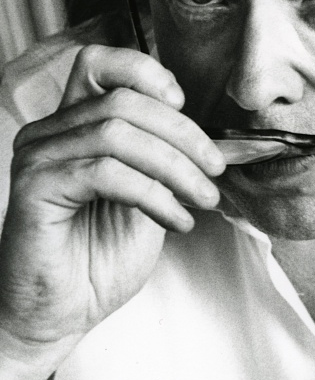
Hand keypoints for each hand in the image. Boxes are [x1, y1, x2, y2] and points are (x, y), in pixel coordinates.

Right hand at [0, 44, 225, 350]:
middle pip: (122, 100)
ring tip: (203, 199)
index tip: (184, 106)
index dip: (146, 72)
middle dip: (182, 133)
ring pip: (117, 133)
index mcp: (73, 126)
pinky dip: (154, 195)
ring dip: (175, 167)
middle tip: (215, 171)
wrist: (62, 315)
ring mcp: (37, 157)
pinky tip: (177, 221)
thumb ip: (166, 161)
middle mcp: (49, 133)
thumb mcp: (149, 198)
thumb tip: (213, 140)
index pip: (100, 64)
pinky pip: (105, 172)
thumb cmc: (100, 259)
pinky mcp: (34, 188)